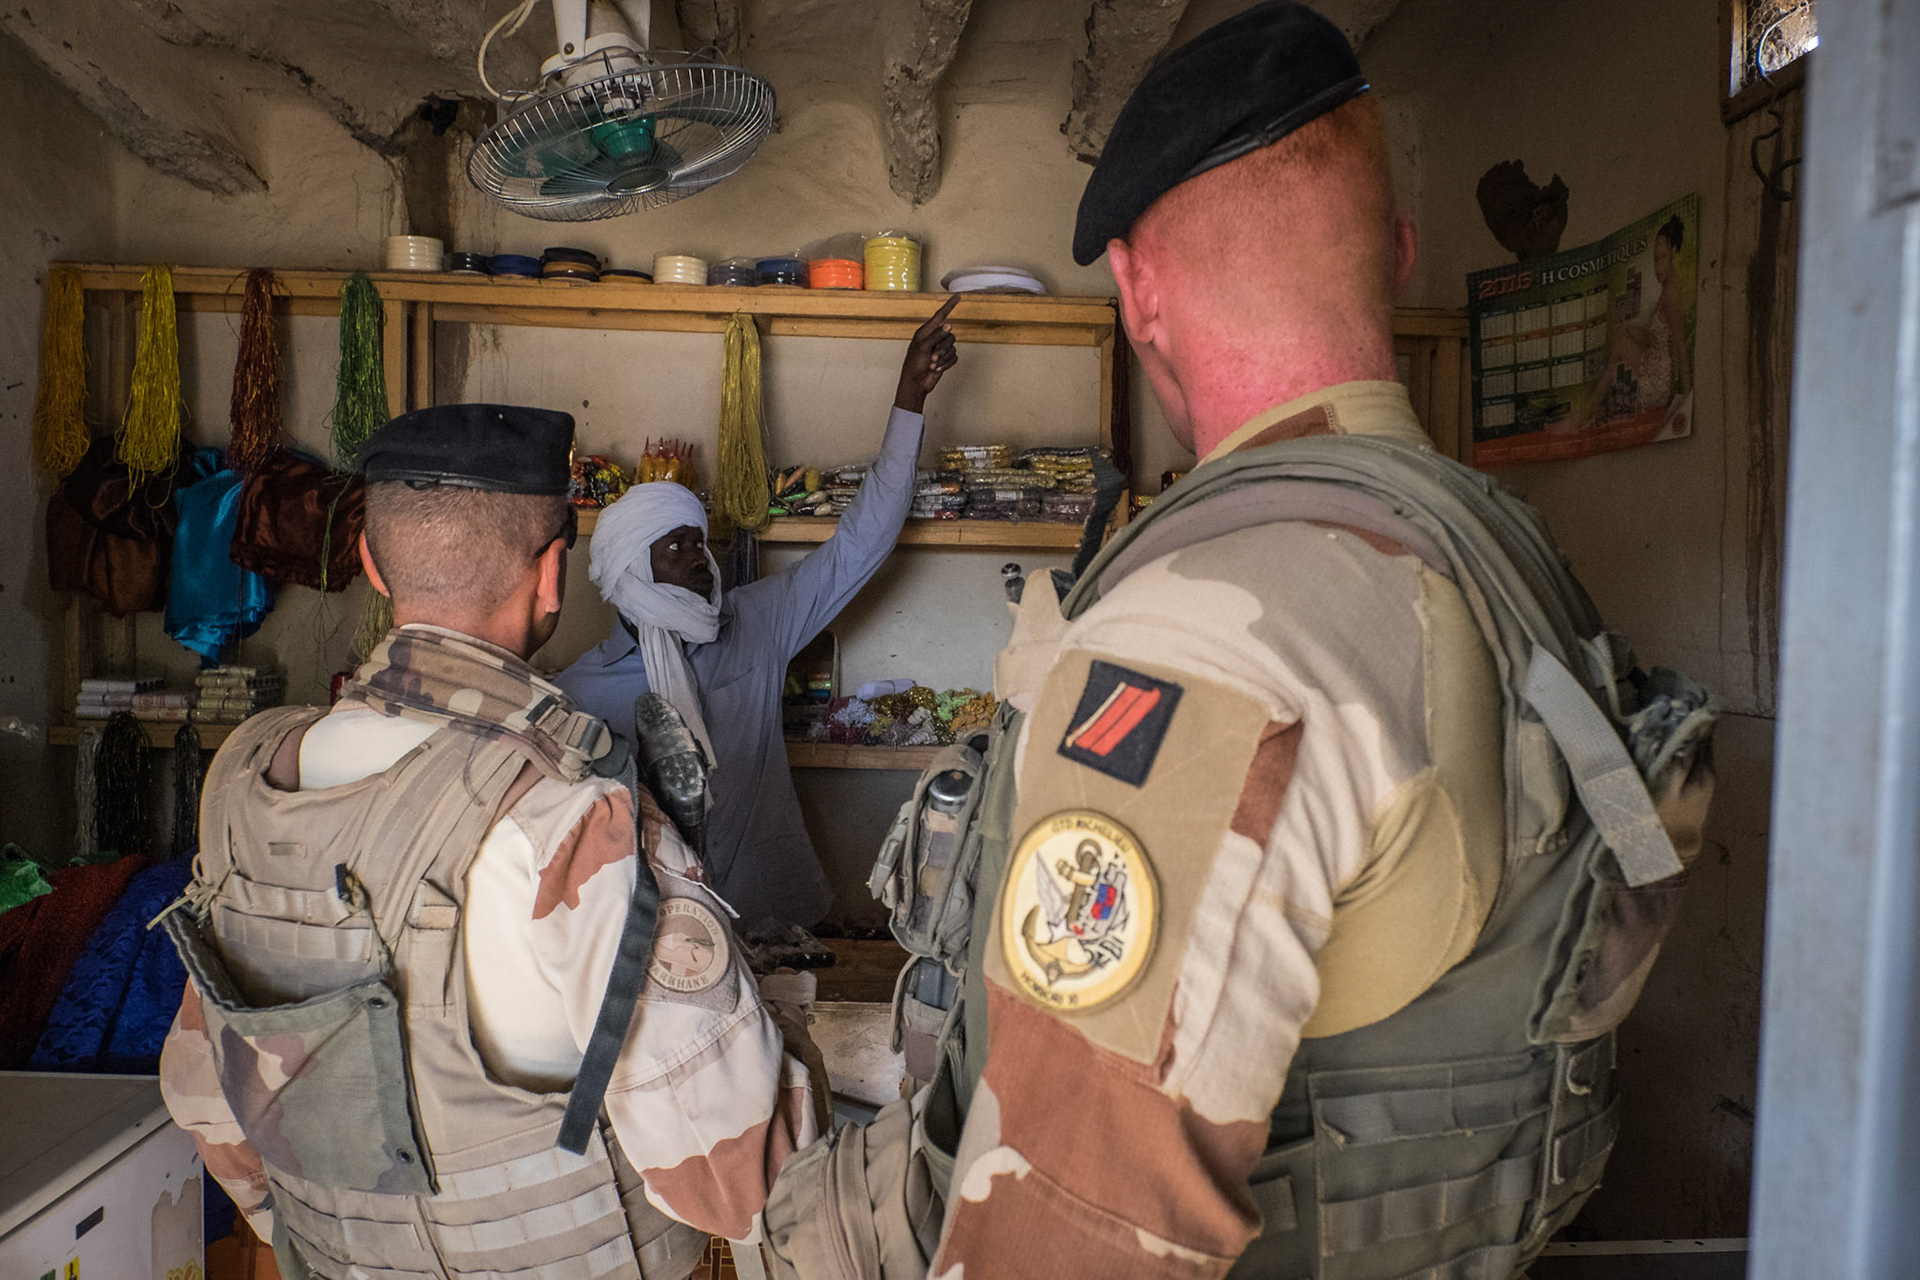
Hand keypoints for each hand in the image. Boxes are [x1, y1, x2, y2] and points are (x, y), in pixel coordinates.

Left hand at [895, 293, 960, 412]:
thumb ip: (936, 335)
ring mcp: (940, 349)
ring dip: (943, 358)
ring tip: (932, 365)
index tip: (958, 296)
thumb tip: (948, 325)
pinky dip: (946, 364)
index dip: (949, 305)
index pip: (940, 315)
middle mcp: (934, 338)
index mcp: (926, 332)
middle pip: (950, 336)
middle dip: (942, 349)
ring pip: (952, 347)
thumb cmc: (914, 365)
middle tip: (932, 359)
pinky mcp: (946, 359)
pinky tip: (937, 369)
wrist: (916, 383)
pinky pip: (954, 358)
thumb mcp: (923, 347)